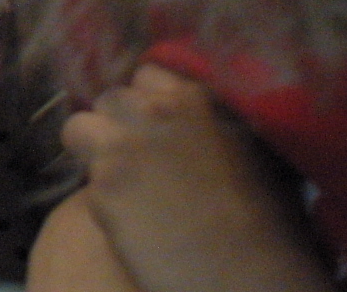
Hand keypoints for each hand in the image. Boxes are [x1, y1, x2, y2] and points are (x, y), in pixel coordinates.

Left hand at [61, 62, 334, 291]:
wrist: (247, 272)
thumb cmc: (267, 222)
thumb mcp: (254, 152)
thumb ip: (219, 124)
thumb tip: (205, 122)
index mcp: (197, 99)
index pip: (147, 75)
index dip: (147, 102)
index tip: (152, 125)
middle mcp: (154, 111)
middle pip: (111, 99)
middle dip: (117, 124)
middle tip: (133, 157)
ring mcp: (124, 143)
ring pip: (79, 126)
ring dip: (91, 149)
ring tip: (115, 180)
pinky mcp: (102, 181)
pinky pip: (83, 176)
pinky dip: (98, 193)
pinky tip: (123, 214)